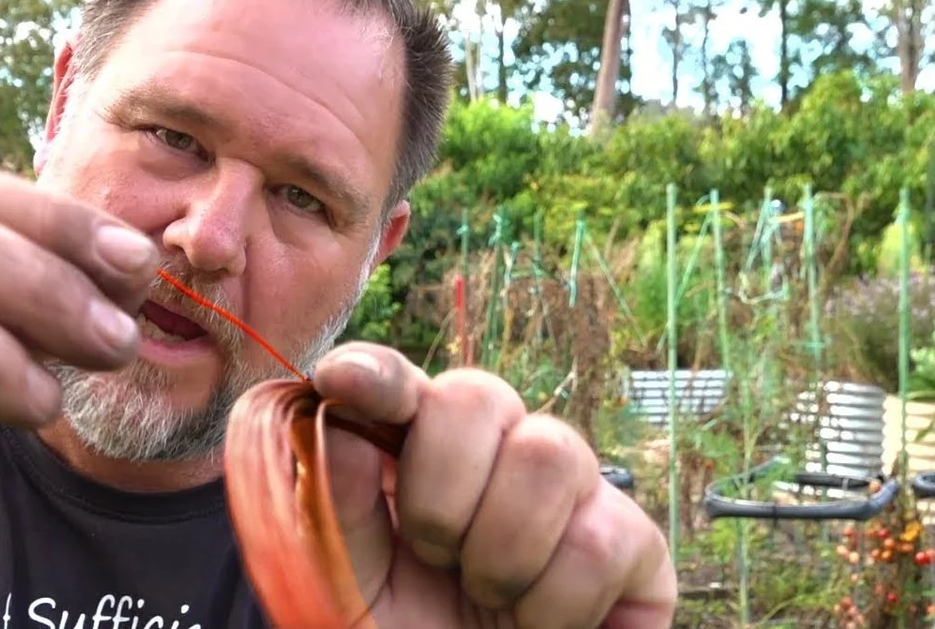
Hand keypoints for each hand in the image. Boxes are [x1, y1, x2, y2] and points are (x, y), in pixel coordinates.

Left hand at [312, 342, 676, 627]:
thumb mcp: (355, 581)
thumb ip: (342, 503)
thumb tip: (341, 417)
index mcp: (421, 451)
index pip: (398, 382)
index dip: (377, 374)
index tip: (342, 381)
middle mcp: (500, 452)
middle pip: (479, 394)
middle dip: (441, 491)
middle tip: (436, 559)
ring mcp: (574, 490)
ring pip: (551, 452)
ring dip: (500, 549)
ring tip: (487, 597)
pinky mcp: (635, 544)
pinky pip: (603, 538)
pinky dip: (556, 602)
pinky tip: (538, 623)